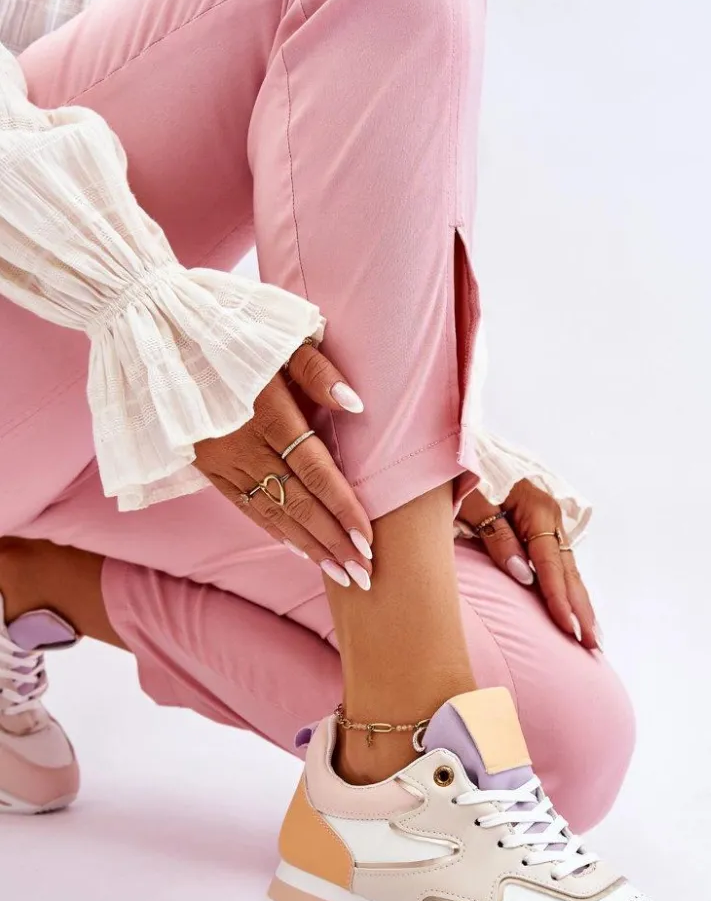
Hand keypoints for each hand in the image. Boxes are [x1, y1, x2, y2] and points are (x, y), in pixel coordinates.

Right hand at [194, 341, 372, 588]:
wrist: (151, 329)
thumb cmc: (226, 324)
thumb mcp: (277, 333)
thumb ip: (316, 370)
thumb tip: (355, 405)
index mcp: (267, 412)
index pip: (314, 472)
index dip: (342, 508)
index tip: (368, 541)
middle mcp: (242, 443)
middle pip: (297, 502)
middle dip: (332, 543)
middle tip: (363, 576)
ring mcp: (220, 458)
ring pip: (271, 512)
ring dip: (308, 546)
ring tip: (338, 573)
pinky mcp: (203, 464)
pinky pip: (243, 505)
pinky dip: (273, 529)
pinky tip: (297, 548)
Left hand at [459, 481, 600, 649]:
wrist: (463, 446)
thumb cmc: (465, 473)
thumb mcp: (473, 501)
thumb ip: (497, 535)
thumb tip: (523, 575)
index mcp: (536, 509)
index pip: (550, 565)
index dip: (559, 599)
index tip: (568, 629)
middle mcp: (550, 516)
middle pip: (568, 570)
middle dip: (581, 609)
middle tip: (593, 646)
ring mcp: (549, 520)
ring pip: (569, 568)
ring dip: (580, 602)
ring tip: (593, 635)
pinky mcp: (541, 524)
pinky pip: (559, 561)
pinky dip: (568, 586)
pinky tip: (574, 606)